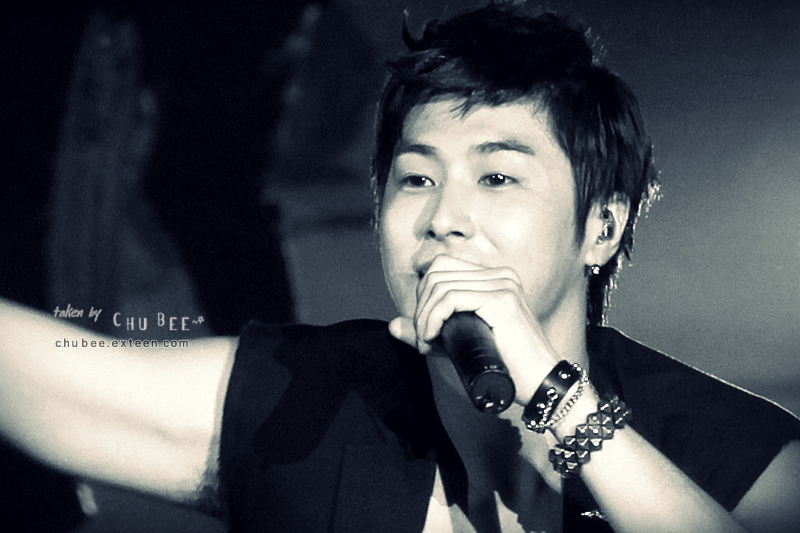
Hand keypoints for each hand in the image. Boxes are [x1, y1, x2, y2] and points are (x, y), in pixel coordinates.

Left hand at [388, 255, 559, 402]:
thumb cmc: (506, 367)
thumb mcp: (460, 343)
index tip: (425, 327)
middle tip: (424, 339)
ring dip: (424, 317)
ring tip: (428, 343)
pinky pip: (450, 298)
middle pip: (436, 273)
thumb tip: (392, 325)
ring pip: (439, 285)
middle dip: (420, 307)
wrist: (542, 386)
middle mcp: (501, 275)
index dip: (424, 295)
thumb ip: (430, 332)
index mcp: (495, 277)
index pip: (441, 267)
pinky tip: (432, 337)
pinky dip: (433, 318)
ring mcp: (503, 285)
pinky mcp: (501, 301)